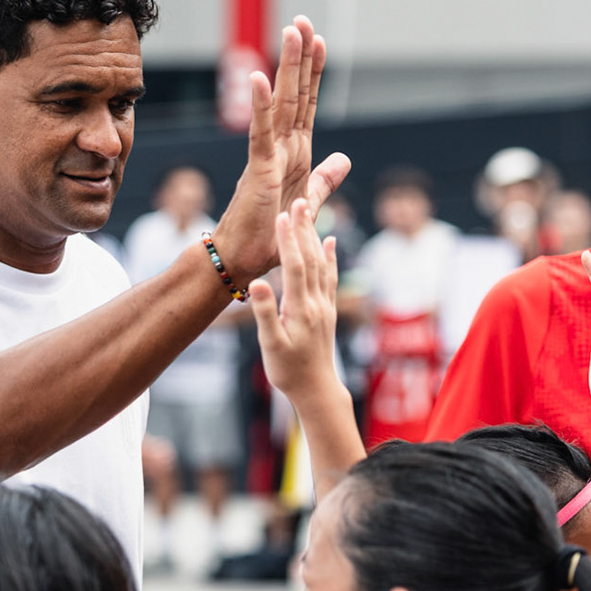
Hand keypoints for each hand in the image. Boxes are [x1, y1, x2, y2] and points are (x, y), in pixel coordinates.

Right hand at [212, 17, 351, 281]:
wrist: (243, 262)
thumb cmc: (270, 236)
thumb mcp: (310, 203)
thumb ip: (326, 180)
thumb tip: (345, 158)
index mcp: (296, 155)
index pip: (308, 105)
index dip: (315, 73)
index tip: (320, 41)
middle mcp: (282, 148)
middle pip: (295, 95)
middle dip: (300, 58)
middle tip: (302, 20)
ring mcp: (268, 156)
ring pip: (281, 104)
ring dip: (286, 67)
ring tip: (290, 31)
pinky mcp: (258, 170)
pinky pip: (260, 133)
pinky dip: (260, 106)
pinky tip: (260, 77)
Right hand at [248, 197, 341, 405]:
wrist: (316, 390)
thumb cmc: (288, 371)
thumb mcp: (271, 345)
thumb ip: (266, 313)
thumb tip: (259, 283)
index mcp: (301, 309)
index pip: (295, 267)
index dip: (288, 240)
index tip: (283, 215)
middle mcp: (317, 303)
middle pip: (311, 259)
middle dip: (304, 229)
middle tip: (299, 200)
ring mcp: (326, 306)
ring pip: (322, 264)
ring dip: (315, 236)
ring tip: (310, 211)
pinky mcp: (328, 310)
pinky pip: (331, 277)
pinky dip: (330, 256)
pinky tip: (329, 240)